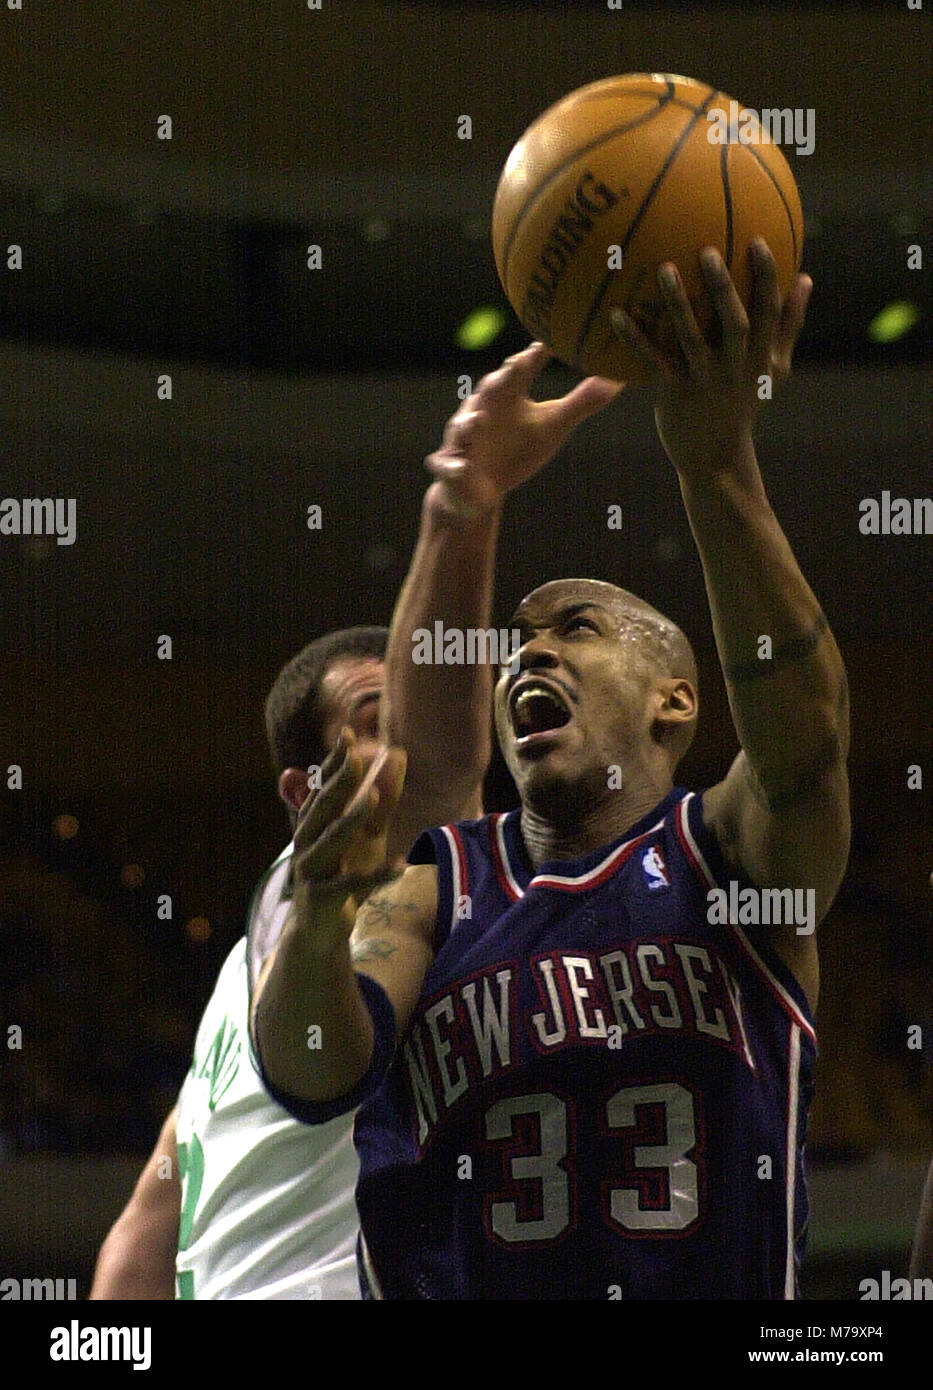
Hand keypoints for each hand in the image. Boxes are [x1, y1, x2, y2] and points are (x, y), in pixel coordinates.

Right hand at [291, 729, 406, 946]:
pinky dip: (377, 874)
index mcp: (314, 823)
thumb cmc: (343, 874)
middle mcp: (307, 842)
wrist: (319, 930)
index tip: (347, 734)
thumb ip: (383, 800)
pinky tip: (400, 864)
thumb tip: (398, 756)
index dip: (333, 762)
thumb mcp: (367, 836)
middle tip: (356, 756)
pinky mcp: (323, 898)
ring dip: (352, 819)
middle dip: (340, 781)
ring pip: (331, 841)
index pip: (322, 787)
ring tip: (374, 798)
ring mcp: (312, 870)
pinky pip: (351, 884)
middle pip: (323, 808)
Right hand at [425, 341, 621, 513]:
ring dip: (469, 423)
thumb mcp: (552, 426)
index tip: (550, 339)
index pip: (522, 370)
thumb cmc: (516, 449)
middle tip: (515, 366)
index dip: (535, 355)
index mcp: (507, 395)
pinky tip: (460, 468)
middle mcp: (482, 410)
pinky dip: (454, 467)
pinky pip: (450, 466)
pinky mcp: (452, 468)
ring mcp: (464, 440)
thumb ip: (582, 402)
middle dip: (500, 380)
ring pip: (464, 427)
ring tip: (479, 418)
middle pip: (490, 392)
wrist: (476, 490)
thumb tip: (618, 379)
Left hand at [611, 239, 811, 477]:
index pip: (769, 312)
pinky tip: (617, 314)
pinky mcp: (674, 394)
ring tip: (664, 269)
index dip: (766, 277)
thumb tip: (805, 278)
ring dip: (678, 304)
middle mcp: (735, 367)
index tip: (757, 240)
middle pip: (734, 323)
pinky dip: (635, 339)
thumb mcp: (773, 368)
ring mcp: (704, 381)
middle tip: (707, 251)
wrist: (716, 458)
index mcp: (761, 356)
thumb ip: (787, 324)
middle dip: (723, 289)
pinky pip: (653, 362)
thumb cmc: (744, 404)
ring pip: (692, 338)